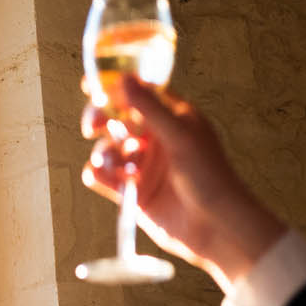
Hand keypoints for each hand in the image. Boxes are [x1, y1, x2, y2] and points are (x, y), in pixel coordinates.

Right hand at [82, 76, 286, 285]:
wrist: (215, 227)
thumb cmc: (209, 176)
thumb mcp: (179, 135)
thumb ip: (148, 108)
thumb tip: (123, 79)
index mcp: (174, 118)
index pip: (139, 93)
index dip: (115, 89)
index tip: (89, 87)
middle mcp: (157, 139)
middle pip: (117, 119)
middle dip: (101, 120)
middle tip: (92, 126)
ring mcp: (144, 165)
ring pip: (109, 149)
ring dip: (104, 152)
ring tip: (112, 164)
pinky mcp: (135, 191)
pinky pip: (106, 177)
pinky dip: (98, 174)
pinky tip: (101, 176)